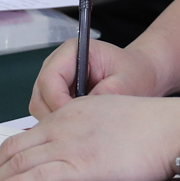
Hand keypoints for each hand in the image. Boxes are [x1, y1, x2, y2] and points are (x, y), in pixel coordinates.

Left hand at [0, 95, 179, 180]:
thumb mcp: (115, 120)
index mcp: (75, 110)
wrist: (176, 127)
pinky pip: (38, 176)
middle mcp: (67, 122)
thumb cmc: (155, 128)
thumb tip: (76, 156)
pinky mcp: (82, 164)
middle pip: (15, 146)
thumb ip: (90, 134)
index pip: (30, 133)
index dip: (5, 153)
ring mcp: (72, 143)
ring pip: (20, 162)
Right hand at [28, 38, 164, 119]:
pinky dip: (60, 124)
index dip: (58, 102)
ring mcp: (54, 81)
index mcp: (73, 50)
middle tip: (79, 130)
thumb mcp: (127, 81)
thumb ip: (106, 93)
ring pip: (40, 108)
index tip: (75, 119)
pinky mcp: (55, 95)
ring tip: (83, 127)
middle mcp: (58, 63)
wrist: (139, 75)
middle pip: (40, 95)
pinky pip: (48, 114)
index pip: (50, 78)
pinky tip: (80, 127)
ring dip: (57, 122)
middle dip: (56, 116)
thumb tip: (85, 111)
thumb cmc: (134, 72)